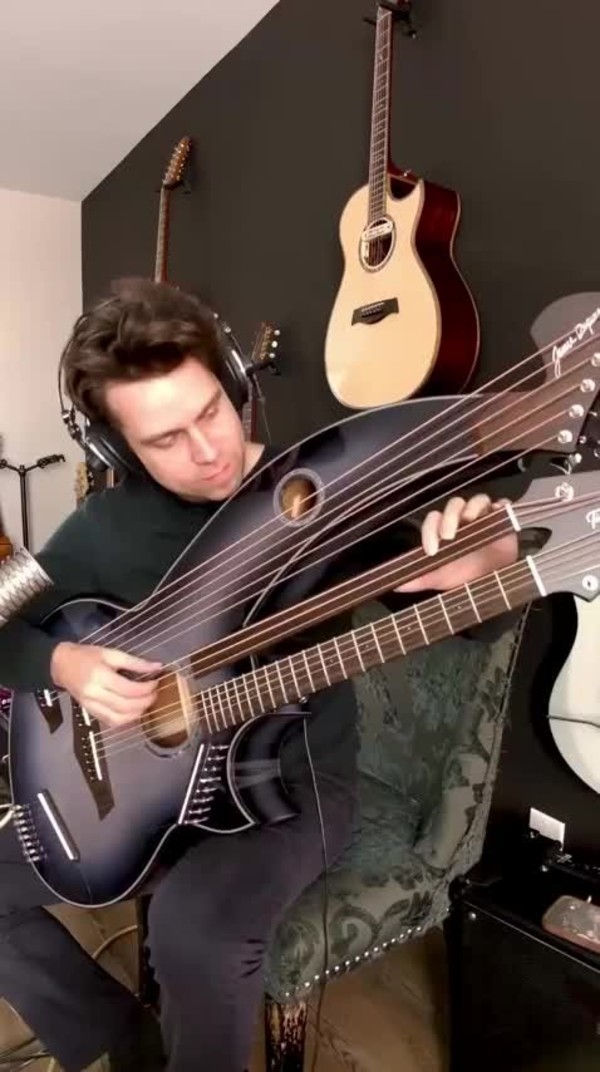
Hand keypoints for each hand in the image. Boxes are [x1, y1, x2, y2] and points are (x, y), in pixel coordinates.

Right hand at [50, 641, 161, 727]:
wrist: (61, 665)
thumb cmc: (86, 656)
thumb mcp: (111, 653)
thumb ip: (135, 662)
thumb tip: (158, 667)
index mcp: (100, 676)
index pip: (128, 689)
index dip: (146, 689)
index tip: (156, 683)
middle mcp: (94, 694)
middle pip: (125, 706)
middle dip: (145, 702)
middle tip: (154, 694)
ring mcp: (91, 706)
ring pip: (119, 719)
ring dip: (137, 714)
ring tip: (146, 703)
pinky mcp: (90, 713)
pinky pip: (111, 722)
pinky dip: (126, 720)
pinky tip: (134, 711)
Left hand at [397, 494, 517, 593]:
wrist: (494, 581)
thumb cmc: (465, 575)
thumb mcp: (440, 578)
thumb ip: (419, 579)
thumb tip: (395, 586)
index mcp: (445, 529)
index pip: (433, 519)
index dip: (430, 531)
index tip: (431, 551)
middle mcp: (463, 519)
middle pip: (454, 505)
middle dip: (449, 517)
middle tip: (448, 536)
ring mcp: (484, 516)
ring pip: (477, 500)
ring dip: (472, 507)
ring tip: (470, 521)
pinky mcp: (503, 519)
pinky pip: (502, 505)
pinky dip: (499, 506)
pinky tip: (497, 514)